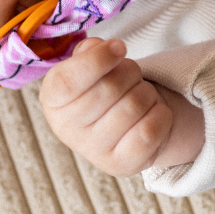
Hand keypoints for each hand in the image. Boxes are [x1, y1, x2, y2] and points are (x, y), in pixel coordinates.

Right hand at [40, 37, 179, 176]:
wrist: (130, 122)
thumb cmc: (107, 86)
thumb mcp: (93, 63)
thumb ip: (90, 51)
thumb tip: (95, 47)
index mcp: (53, 100)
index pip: (67, 81)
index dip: (98, 59)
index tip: (119, 47)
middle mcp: (67, 130)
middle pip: (111, 88)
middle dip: (130, 72)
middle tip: (131, 77)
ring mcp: (94, 152)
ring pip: (135, 105)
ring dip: (147, 92)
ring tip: (139, 96)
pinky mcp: (121, 165)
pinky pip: (151, 130)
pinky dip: (161, 114)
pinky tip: (150, 114)